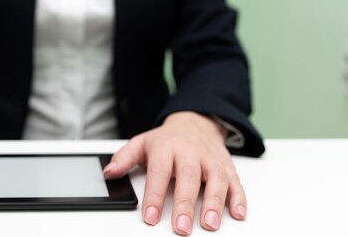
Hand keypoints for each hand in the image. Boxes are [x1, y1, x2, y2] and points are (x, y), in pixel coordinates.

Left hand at [103, 111, 245, 234]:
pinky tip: (238, 214)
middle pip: (189, 177)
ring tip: (209, 224)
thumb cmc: (167, 139)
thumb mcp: (142, 143)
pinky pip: (235, 181)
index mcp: (166, 147)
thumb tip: (109, 172)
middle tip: (181, 228)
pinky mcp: (227, 166)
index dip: (154, 196)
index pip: (159, 172)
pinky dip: (239, 198)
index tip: (150, 217)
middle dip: (185, 204)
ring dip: (214, 203)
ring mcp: (210, 159)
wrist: (195, 122)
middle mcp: (190, 152)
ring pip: (215, 179)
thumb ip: (124, 158)